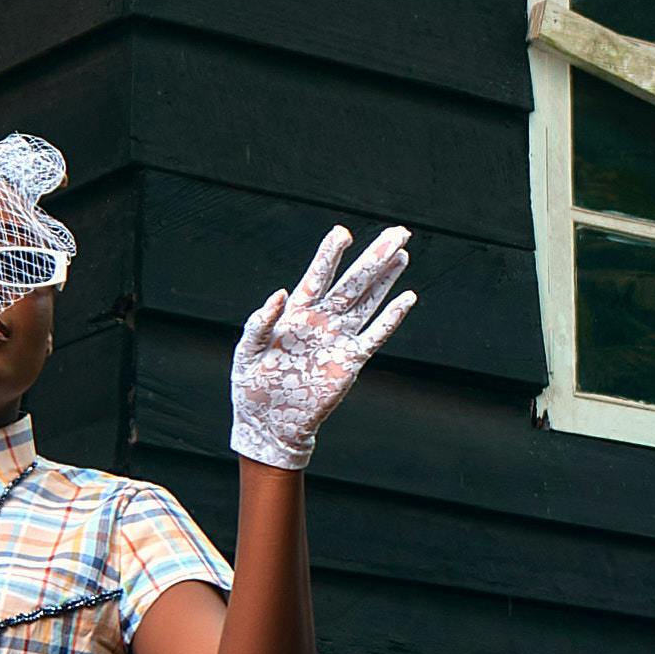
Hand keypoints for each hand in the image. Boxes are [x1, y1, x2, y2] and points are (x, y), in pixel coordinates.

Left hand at [228, 224, 414, 469]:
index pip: (318, 274)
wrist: (269, 422)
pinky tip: (407, 298)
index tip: (344, 232)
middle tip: (398, 232)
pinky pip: (376, 335)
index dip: (331, 253)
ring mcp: (338, 337)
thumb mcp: (247, 350)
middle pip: (353, 281)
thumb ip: (260, 321)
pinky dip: (391, 317)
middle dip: (374, 255)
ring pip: (368, 301)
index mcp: (295, 311)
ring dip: (386, 278)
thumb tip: (280, 293)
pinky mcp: (351, 361)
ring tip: (403, 253)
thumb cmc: (252, 384)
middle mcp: (322, 318)